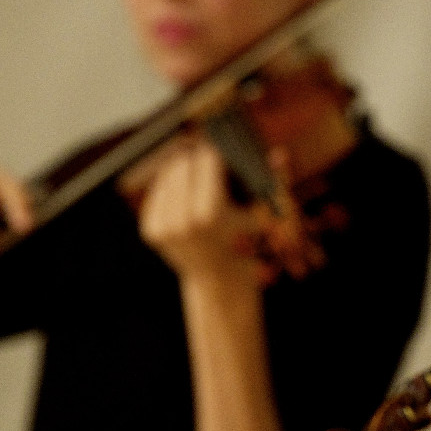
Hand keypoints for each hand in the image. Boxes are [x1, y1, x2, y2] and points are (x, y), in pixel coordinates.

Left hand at [135, 136, 323, 284]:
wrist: (218, 278)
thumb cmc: (246, 241)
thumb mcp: (261, 214)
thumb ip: (272, 183)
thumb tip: (279, 154)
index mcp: (209, 215)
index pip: (205, 162)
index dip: (214, 154)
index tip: (220, 152)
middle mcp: (181, 222)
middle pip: (183, 165)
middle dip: (197, 159)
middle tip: (207, 157)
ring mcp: (163, 228)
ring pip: (167, 176)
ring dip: (182, 169)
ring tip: (196, 171)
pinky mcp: (150, 231)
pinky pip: (156, 192)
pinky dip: (169, 186)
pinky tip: (182, 189)